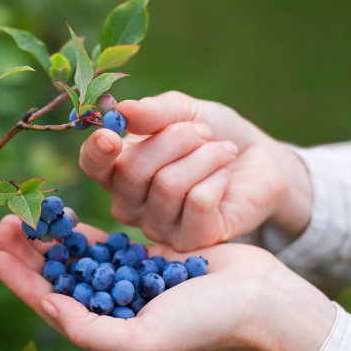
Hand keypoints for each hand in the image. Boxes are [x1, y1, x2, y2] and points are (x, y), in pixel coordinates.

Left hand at [0, 215, 334, 350]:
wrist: (259, 301)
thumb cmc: (205, 326)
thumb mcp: (143, 340)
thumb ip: (91, 330)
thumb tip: (49, 307)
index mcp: (107, 337)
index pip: (51, 306)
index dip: (20, 281)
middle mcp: (112, 312)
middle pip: (59, 279)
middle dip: (29, 253)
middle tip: (4, 224)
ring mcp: (127, 285)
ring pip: (77, 259)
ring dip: (50, 239)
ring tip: (25, 215)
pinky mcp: (144, 261)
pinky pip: (104, 245)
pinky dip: (82, 232)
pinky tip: (63, 218)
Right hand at [79, 91, 311, 250]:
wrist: (257, 159)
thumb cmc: (212, 134)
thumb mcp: (184, 112)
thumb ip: (153, 112)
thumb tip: (122, 110)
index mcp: (118, 169)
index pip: (92, 165)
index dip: (96, 152)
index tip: (111, 135)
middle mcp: (130, 203)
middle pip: (133, 170)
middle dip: (175, 139)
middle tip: (203, 133)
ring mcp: (157, 226)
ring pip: (168, 185)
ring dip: (204, 157)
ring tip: (221, 151)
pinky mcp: (189, 241)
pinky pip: (198, 203)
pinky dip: (217, 178)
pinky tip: (224, 177)